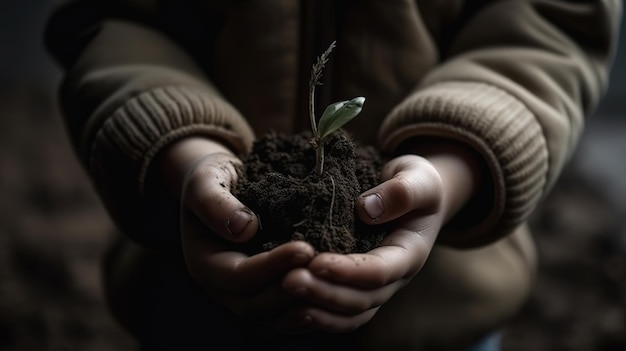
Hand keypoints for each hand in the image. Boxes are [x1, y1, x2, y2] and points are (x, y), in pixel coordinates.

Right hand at [160, 137, 316, 332]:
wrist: (222, 186)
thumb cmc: (212, 179)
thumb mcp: (205, 181)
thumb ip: (215, 203)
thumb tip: (245, 228)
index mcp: (204, 263)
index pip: (239, 276)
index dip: (272, 266)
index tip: (305, 248)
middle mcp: (221, 288)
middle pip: (256, 305)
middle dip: (293, 290)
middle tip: (326, 269)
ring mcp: (242, 297)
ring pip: (273, 317)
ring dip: (304, 304)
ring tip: (334, 284)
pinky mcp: (263, 296)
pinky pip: (285, 315)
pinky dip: (309, 309)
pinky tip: (334, 292)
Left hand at [282, 141, 481, 332]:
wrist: (413, 194)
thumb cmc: (416, 183)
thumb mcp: (418, 178)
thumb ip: (401, 192)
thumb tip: (366, 209)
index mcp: (410, 253)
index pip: (380, 271)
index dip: (348, 271)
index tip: (316, 262)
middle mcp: (393, 278)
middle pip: (361, 300)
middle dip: (325, 294)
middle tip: (289, 281)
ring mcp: (374, 287)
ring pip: (349, 314)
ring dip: (317, 310)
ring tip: (284, 296)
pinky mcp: (355, 286)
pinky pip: (338, 312)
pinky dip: (315, 314)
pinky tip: (286, 310)